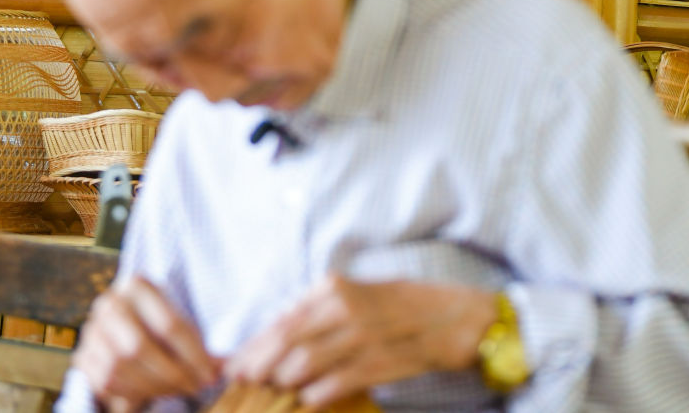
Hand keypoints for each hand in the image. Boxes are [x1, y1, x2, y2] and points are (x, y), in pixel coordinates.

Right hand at [73, 274, 220, 409]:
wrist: (122, 327)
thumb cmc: (158, 324)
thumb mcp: (178, 322)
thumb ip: (198, 344)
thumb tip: (227, 367)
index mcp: (137, 284)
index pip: (168, 324)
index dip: (193, 355)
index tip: (211, 375)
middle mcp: (110, 303)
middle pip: (140, 348)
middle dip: (172, 374)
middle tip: (195, 386)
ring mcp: (92, 329)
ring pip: (122, 367)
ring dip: (154, 386)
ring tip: (177, 388)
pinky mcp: (83, 356)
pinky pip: (107, 382)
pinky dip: (133, 392)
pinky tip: (153, 391)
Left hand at [226, 276, 498, 406]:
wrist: (455, 317)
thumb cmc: (401, 307)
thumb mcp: (356, 298)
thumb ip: (320, 314)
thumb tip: (280, 336)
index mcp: (334, 288)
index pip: (283, 319)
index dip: (254, 345)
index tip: (232, 364)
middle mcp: (344, 306)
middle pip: (287, 338)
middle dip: (258, 362)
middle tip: (238, 382)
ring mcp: (363, 334)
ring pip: (307, 360)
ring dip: (283, 379)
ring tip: (269, 392)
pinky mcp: (382, 360)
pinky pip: (340, 380)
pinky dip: (318, 392)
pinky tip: (306, 400)